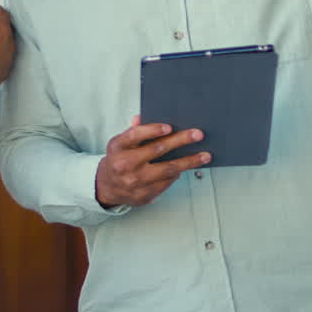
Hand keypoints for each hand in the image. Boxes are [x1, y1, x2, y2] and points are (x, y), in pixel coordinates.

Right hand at [95, 115, 210, 207]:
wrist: (106, 187)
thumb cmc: (117, 159)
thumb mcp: (119, 143)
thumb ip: (133, 131)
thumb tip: (142, 117)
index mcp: (118, 147)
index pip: (135, 135)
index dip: (152, 130)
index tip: (169, 127)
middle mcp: (125, 165)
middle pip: (157, 150)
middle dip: (180, 141)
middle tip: (197, 135)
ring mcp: (135, 181)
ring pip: (167, 170)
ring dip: (189, 161)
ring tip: (204, 155)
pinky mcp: (144, 194)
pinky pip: (166, 182)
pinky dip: (177, 173)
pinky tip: (187, 167)